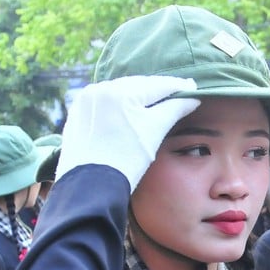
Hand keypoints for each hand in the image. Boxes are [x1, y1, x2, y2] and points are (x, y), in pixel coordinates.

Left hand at [55, 76, 198, 191]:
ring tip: (155, 100)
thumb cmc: (128, 159)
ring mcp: (86, 100)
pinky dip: (119, 103)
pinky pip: (104, 100)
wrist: (92, 185)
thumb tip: (192, 98)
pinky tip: (129, 110)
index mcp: (120, 92)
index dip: (177, 86)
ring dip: (137, 94)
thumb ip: (175, 108)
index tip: (192, 86)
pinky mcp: (77, 111)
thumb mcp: (155, 130)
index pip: (156, 85)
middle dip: (157, 89)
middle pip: (137, 85)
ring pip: (120, 91)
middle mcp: (100, 89)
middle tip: (177, 91)